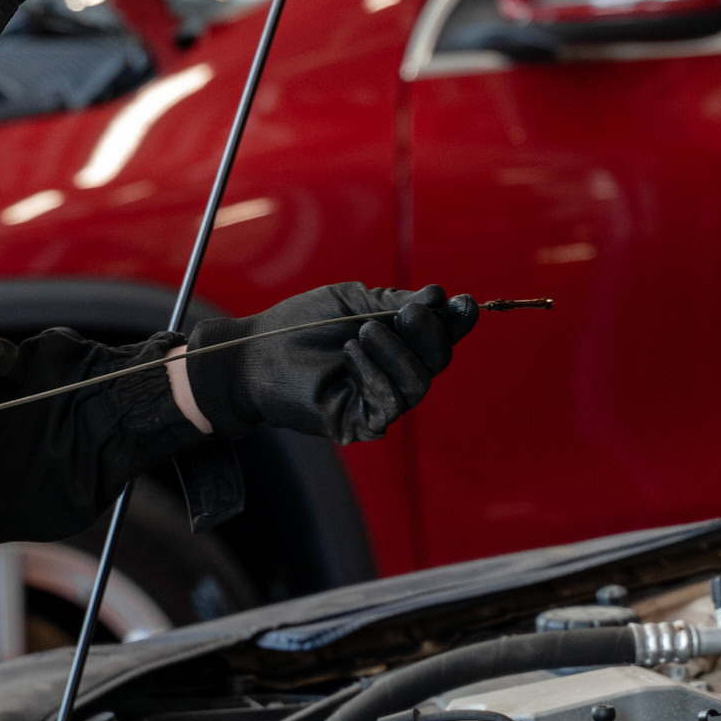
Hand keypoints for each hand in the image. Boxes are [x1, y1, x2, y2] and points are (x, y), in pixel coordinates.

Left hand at [183, 283, 479, 443]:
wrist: (257, 351)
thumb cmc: (300, 324)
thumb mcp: (354, 302)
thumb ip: (397, 303)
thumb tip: (441, 298)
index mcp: (397, 341)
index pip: (440, 335)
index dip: (456, 321)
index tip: (463, 303)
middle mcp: (394, 372)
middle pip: (438, 359)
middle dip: (428, 333)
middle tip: (405, 313)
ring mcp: (379, 399)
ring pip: (419, 383)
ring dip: (397, 352)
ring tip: (363, 333)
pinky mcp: (360, 422)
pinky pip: (390, 404)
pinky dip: (376, 374)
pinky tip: (351, 354)